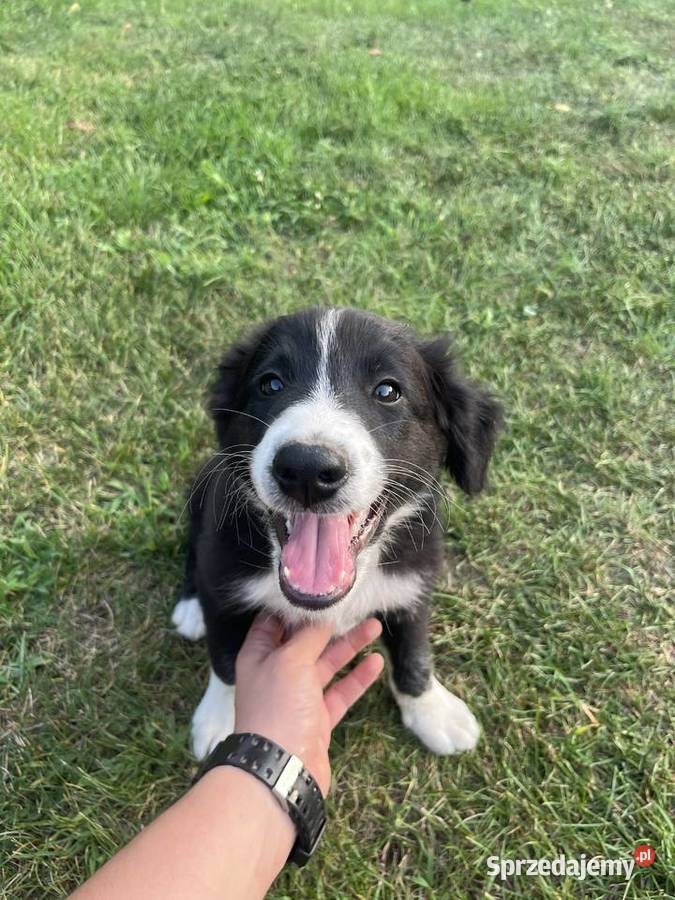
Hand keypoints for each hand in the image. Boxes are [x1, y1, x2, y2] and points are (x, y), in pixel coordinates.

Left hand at [234, 615, 383, 794]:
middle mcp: (277, 673)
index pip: (273, 622)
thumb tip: (323, 615)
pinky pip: (340, 691)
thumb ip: (309, 636)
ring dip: (349, 646)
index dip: (294, 606)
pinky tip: (375, 662)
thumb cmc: (278, 707)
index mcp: (259, 656)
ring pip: (326, 664)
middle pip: (305, 641)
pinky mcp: (318, 718)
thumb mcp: (290, 660)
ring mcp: (298, 697)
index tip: (318, 588)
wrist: (281, 768)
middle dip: (329, 624)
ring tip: (374, 625)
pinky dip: (357, 677)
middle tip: (355, 605)